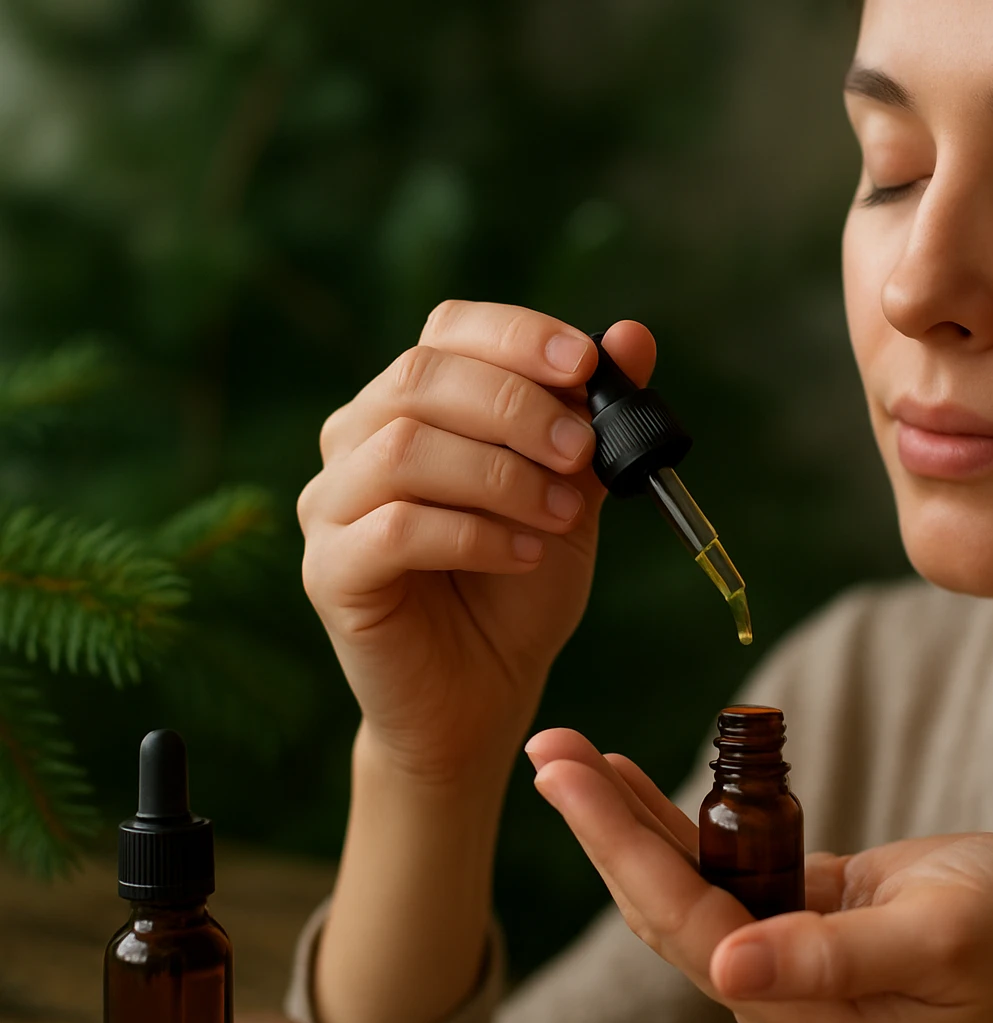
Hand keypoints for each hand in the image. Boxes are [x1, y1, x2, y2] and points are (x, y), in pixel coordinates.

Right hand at [298, 306, 656, 781]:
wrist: (485, 690)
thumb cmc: (521, 584)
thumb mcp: (575, 493)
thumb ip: (593, 419)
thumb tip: (633, 336)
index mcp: (412, 404)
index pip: (447, 331)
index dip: (516, 335)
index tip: (586, 364)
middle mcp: (356, 440)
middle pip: (419, 378)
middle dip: (516, 406)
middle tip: (582, 452)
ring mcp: (330, 505)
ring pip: (403, 449)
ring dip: (501, 475)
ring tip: (563, 514)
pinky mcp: (329, 571)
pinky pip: (396, 529)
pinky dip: (475, 535)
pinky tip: (525, 555)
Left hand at [526, 728, 992, 1022]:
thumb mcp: (942, 943)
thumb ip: (836, 962)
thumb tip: (730, 971)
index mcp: (797, 1005)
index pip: (682, 917)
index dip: (616, 844)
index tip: (562, 775)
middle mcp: (777, 985)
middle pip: (663, 901)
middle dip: (599, 824)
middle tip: (544, 746)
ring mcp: (790, 952)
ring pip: (687, 882)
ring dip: (630, 820)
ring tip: (574, 756)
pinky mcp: (811, 918)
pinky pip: (730, 869)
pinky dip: (687, 824)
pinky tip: (649, 788)